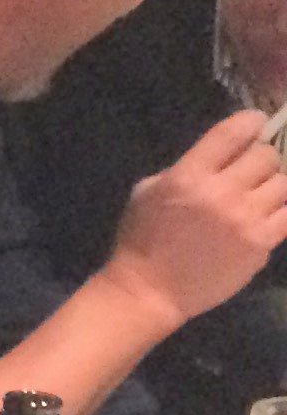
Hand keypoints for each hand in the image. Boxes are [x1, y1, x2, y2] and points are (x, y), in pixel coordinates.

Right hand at [102, 108, 286, 330]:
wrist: (150, 291)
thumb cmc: (142, 239)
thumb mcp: (148, 192)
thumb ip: (186, 168)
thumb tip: (225, 154)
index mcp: (188, 176)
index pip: (234, 133)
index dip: (251, 123)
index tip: (255, 125)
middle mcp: (220, 193)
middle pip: (266, 156)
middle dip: (259, 158)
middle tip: (250, 170)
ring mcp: (245, 219)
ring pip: (284, 183)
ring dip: (272, 185)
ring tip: (259, 196)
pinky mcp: (261, 243)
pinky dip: (282, 209)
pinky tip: (269, 212)